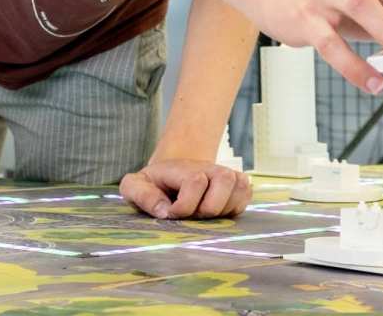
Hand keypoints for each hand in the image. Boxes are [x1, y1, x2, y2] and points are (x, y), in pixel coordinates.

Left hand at [120, 159, 251, 219]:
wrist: (173, 175)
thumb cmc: (154, 185)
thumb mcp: (135, 186)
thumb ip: (141, 195)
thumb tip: (164, 211)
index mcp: (182, 168)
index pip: (195, 181)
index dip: (184, 206)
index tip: (172, 214)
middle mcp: (208, 168)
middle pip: (224, 180)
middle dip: (209, 207)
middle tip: (194, 214)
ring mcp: (225, 175)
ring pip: (240, 188)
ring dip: (224, 209)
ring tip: (206, 213)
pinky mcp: (237, 187)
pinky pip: (247, 197)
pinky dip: (235, 209)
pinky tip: (218, 212)